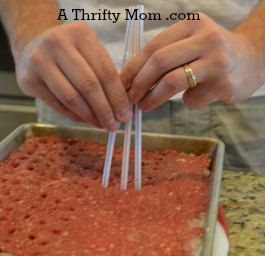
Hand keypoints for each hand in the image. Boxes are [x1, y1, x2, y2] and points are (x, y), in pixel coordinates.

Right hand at [15, 22, 131, 130]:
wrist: (33, 44)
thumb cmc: (70, 52)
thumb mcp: (89, 52)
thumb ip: (104, 75)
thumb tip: (122, 108)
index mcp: (80, 34)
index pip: (105, 71)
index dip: (118, 97)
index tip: (126, 114)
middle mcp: (57, 44)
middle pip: (89, 85)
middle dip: (105, 110)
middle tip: (115, 125)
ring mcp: (39, 61)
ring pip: (71, 97)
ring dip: (90, 116)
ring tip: (102, 125)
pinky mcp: (28, 80)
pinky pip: (57, 104)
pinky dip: (75, 116)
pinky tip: (86, 120)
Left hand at [121, 13, 264, 110]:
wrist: (253, 59)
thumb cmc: (213, 53)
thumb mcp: (192, 42)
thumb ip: (167, 53)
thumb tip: (133, 77)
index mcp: (192, 24)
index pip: (153, 46)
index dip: (133, 67)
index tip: (123, 83)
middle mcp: (205, 38)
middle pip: (160, 62)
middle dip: (139, 83)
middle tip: (131, 98)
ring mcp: (216, 61)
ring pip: (172, 82)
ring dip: (153, 98)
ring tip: (145, 106)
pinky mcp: (223, 84)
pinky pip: (192, 99)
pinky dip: (187, 101)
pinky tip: (196, 96)